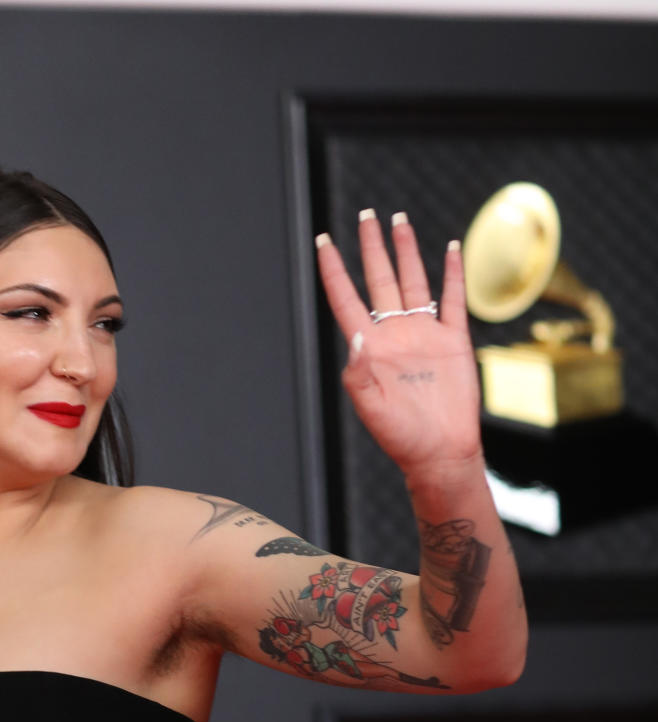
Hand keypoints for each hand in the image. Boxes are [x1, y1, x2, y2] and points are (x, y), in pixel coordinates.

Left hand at [316, 210, 483, 480]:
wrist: (441, 451)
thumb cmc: (402, 437)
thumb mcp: (372, 410)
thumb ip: (359, 375)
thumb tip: (356, 338)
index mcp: (370, 348)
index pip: (346, 299)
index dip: (334, 270)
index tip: (323, 241)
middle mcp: (394, 334)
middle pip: (380, 279)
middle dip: (372, 247)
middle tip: (366, 215)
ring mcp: (424, 334)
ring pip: (412, 281)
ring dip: (406, 250)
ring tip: (398, 219)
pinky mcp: (453, 340)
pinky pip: (451, 299)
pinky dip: (452, 273)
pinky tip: (450, 248)